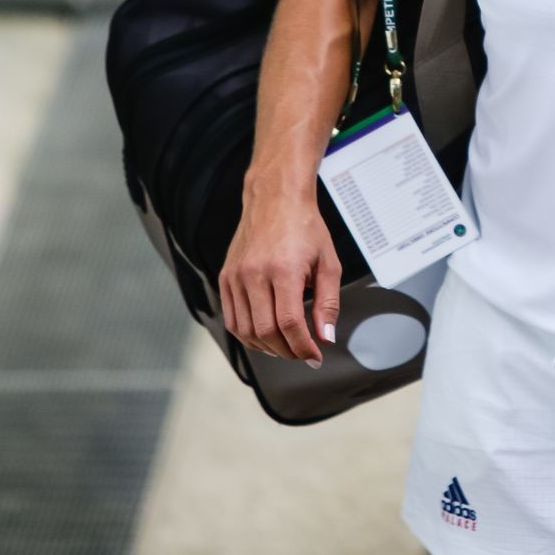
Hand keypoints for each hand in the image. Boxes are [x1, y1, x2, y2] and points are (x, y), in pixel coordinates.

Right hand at [218, 187, 342, 366]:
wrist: (276, 199)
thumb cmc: (305, 227)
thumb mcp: (329, 263)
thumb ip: (328, 303)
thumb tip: (325, 337)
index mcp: (283, 269)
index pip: (288, 323)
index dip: (302, 347)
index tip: (315, 356)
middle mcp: (254, 274)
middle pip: (265, 332)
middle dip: (287, 351)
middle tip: (303, 354)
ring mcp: (236, 276)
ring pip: (245, 331)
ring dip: (267, 348)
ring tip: (286, 347)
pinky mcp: (225, 277)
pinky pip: (232, 319)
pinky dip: (248, 335)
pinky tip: (265, 336)